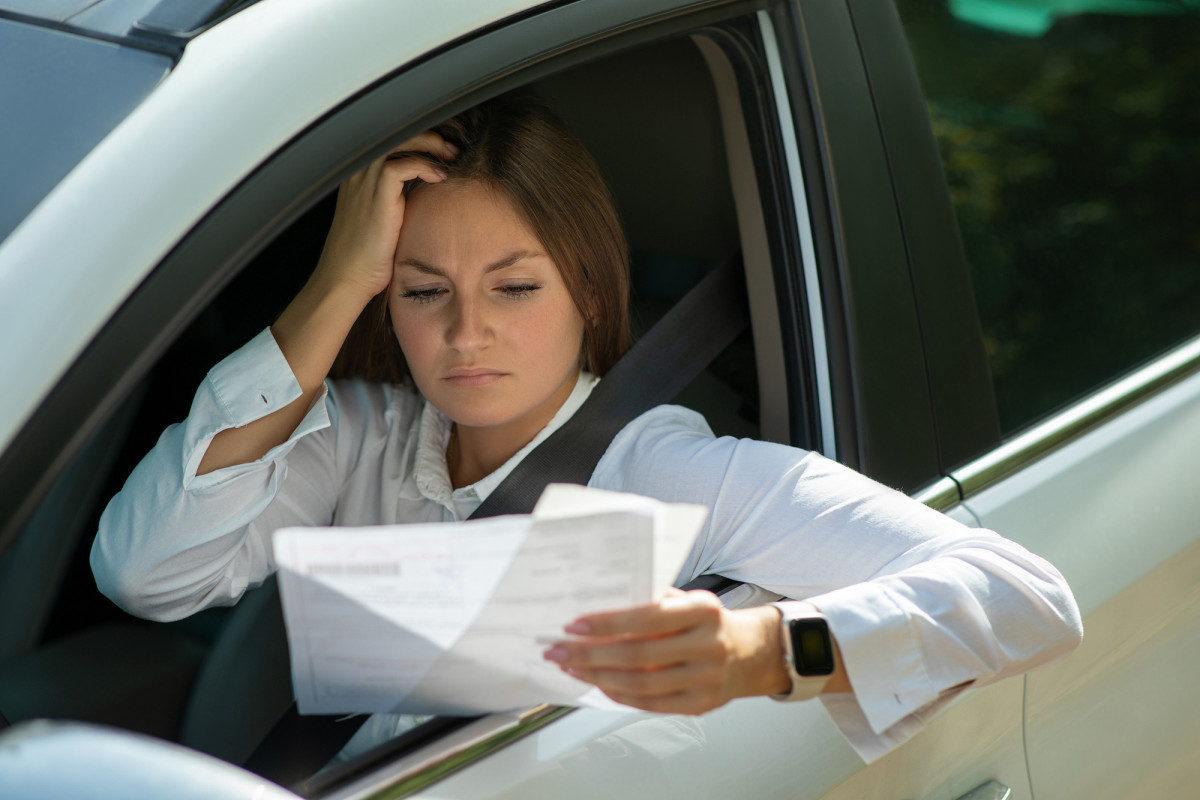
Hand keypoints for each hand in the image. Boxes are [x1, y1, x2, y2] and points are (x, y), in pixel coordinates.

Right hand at [311, 131, 458, 302]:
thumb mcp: (382, 220)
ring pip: (397, 143)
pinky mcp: (375, 198)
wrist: (347, 279)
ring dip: (428, 146)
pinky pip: (400, 167)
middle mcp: (358, 174)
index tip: (442, 149)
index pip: (388, 141)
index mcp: (358, 177)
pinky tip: (439, 178)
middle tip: (452, 148)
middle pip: (393, 135)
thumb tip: (426, 191)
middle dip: (427, 136)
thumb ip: (396, 200)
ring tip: (450, 156)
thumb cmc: (366, 257)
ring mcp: (364, 184)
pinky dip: (424, 166)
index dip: (417, 139)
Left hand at [543, 589, 789, 714]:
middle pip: (638, 655)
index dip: (606, 624)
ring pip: (641, 684)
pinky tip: (598, 684)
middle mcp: (708, 644)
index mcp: (704, 610)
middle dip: (590, 654)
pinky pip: (650, 704)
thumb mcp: (686, 601)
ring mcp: (707, 678)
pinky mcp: (701, 705)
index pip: (646, 618)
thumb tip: (596, 612)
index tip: (574, 626)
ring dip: (598, 677)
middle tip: (558, 651)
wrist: (748, 652)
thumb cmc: (706, 622)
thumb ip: (650, 603)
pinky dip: (619, 694)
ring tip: (572, 668)